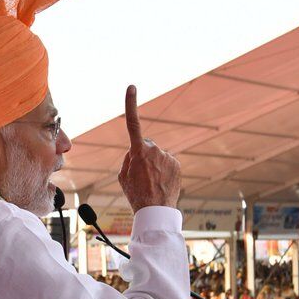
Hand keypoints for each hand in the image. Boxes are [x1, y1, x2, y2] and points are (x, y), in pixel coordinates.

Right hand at [118, 85, 180, 210]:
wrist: (156, 210)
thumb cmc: (136, 194)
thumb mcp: (123, 176)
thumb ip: (127, 159)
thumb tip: (135, 152)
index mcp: (137, 151)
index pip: (133, 123)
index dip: (131, 104)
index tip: (132, 87)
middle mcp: (154, 150)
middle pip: (146, 147)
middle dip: (143, 156)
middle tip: (142, 176)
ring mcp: (167, 156)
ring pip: (157, 156)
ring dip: (154, 165)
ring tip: (152, 183)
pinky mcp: (176, 163)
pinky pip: (167, 162)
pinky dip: (164, 170)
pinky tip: (161, 183)